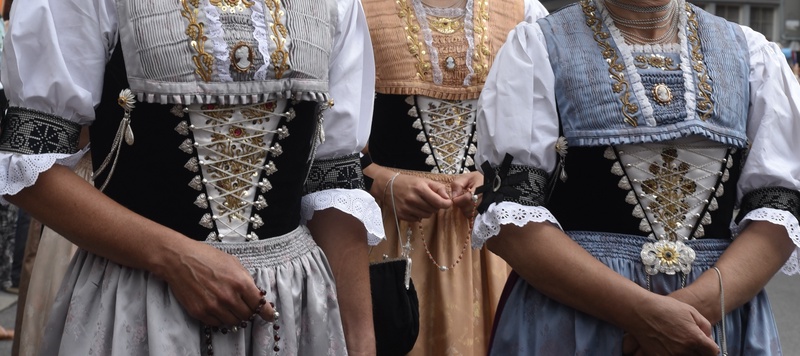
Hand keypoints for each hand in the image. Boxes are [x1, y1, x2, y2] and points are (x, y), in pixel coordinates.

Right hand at [161, 239, 276, 326]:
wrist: (179, 259)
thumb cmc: (206, 257)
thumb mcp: (233, 263)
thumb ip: (246, 279)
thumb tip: (255, 294)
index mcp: (240, 283)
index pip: (259, 305)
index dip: (267, 312)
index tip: (270, 316)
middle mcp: (228, 297)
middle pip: (247, 316)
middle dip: (249, 312)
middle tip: (245, 306)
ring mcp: (214, 307)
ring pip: (233, 322)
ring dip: (235, 316)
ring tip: (230, 307)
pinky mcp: (200, 312)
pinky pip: (217, 323)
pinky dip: (220, 318)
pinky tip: (218, 308)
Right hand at [384, 174, 451, 221]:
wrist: (387, 186)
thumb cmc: (407, 182)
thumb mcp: (424, 180)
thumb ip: (438, 188)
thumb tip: (448, 198)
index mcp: (420, 189)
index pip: (439, 202)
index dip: (446, 204)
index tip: (447, 203)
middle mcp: (412, 199)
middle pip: (434, 210)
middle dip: (435, 206)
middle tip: (430, 200)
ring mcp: (406, 208)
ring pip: (426, 216)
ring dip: (427, 211)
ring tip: (421, 203)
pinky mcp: (401, 215)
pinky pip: (417, 219)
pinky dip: (418, 215)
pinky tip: (414, 207)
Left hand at [450, 171, 482, 217]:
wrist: (487, 182)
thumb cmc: (476, 179)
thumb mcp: (466, 177)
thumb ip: (458, 184)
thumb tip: (454, 196)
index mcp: (479, 189)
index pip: (467, 199)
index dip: (458, 199)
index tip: (456, 197)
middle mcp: (483, 199)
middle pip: (468, 208)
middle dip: (460, 205)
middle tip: (459, 199)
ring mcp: (483, 206)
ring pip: (469, 213)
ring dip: (464, 209)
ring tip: (464, 202)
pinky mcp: (482, 211)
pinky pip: (472, 216)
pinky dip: (468, 212)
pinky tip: (467, 206)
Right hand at [624, 295, 718, 355]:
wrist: (640, 311)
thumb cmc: (664, 308)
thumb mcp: (690, 311)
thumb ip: (705, 326)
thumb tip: (708, 338)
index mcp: (694, 338)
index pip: (713, 352)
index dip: (711, 348)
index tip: (707, 344)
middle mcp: (683, 350)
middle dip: (700, 351)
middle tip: (692, 342)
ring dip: (686, 353)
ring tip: (679, 343)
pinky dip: (672, 354)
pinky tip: (669, 346)